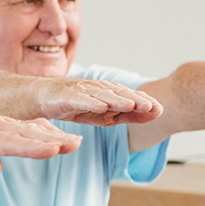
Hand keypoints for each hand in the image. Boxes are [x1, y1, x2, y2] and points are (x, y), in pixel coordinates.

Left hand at [0, 104, 82, 172]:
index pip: (7, 143)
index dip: (31, 148)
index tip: (52, 150)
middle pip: (23, 134)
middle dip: (49, 140)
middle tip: (73, 145)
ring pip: (26, 128)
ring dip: (50, 136)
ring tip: (72, 143)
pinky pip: (22, 126)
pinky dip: (40, 130)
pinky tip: (56, 136)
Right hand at [33, 78, 162, 126]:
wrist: (44, 97)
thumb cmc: (75, 105)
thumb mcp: (103, 115)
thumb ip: (127, 115)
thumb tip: (154, 114)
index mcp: (110, 93)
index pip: (130, 97)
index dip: (144, 102)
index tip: (160, 109)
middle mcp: (100, 89)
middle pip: (120, 94)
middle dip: (136, 100)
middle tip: (151, 106)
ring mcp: (84, 91)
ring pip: (104, 96)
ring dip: (118, 100)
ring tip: (131, 105)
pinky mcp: (69, 96)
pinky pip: (82, 100)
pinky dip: (92, 102)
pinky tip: (102, 107)